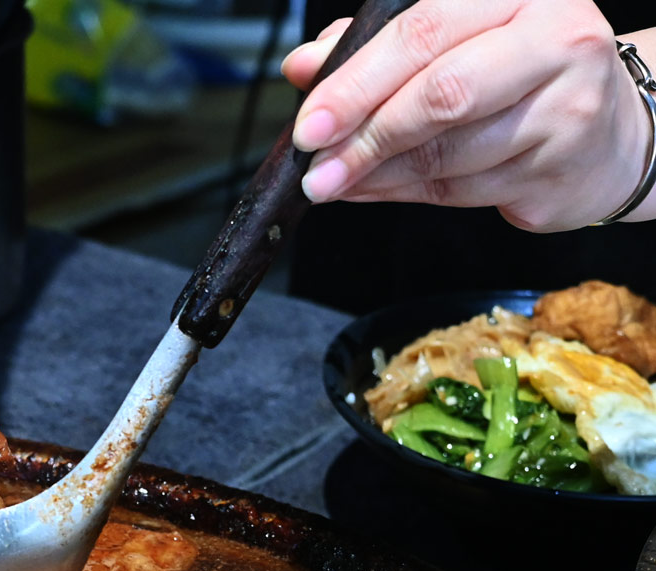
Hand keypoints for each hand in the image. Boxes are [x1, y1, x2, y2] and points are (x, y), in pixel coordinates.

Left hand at [280, 1, 655, 229]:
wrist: (610, 132)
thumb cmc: (520, 73)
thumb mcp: (455, 39)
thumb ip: (377, 46)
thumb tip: (306, 65)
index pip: (425, 32)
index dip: (357, 82)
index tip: (311, 121)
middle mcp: (556, 44)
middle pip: (441, 95)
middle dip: (364, 137)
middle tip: (315, 167)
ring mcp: (566, 112)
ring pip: (445, 154)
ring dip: (374, 174)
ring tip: (334, 181)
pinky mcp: (557, 173)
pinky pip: (456, 191)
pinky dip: (401, 193)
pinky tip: (373, 188)